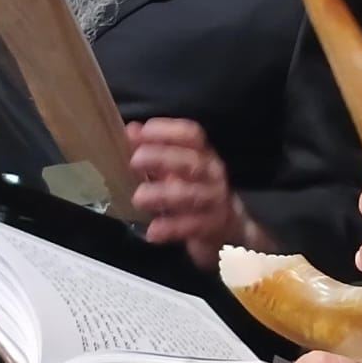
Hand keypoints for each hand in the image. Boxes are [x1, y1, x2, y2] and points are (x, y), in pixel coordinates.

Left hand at [127, 118, 268, 268]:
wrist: (230, 231)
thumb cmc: (198, 194)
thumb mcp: (178, 170)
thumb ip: (155, 151)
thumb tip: (131, 130)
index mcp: (203, 155)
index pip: (191, 135)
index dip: (166, 131)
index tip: (139, 133)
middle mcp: (211, 174)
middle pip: (192, 161)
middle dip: (163, 157)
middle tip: (135, 161)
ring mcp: (214, 200)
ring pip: (193, 194)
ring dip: (164, 194)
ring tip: (139, 198)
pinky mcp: (213, 227)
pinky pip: (194, 226)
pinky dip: (172, 228)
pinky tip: (153, 231)